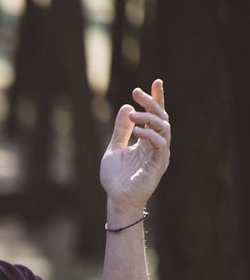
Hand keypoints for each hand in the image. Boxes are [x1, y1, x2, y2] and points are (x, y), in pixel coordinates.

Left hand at [100, 79, 170, 219]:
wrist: (116, 198)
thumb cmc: (116, 177)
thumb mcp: (114, 147)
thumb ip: (121, 129)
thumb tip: (126, 106)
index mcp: (146, 140)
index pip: (155, 116)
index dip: (156, 99)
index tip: (156, 81)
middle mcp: (155, 145)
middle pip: (161, 118)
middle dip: (152, 102)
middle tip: (136, 91)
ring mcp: (159, 155)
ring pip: (164, 129)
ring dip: (149, 118)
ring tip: (133, 113)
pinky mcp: (158, 165)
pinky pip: (160, 145)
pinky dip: (150, 135)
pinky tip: (138, 131)